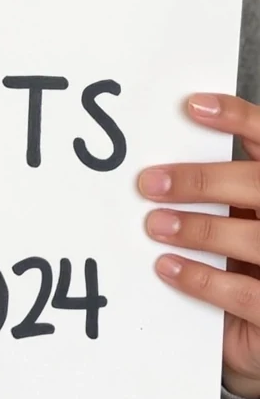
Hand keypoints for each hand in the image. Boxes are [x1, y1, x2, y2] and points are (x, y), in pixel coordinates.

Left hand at [139, 94, 259, 398]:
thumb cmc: (252, 262)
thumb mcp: (245, 214)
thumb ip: (225, 188)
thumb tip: (162, 164)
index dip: (237, 118)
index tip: (192, 105)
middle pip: (258, 185)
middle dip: (202, 182)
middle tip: (149, 183)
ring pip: (254, 239)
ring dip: (198, 230)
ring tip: (154, 226)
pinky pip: (246, 293)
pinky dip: (202, 279)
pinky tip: (168, 268)